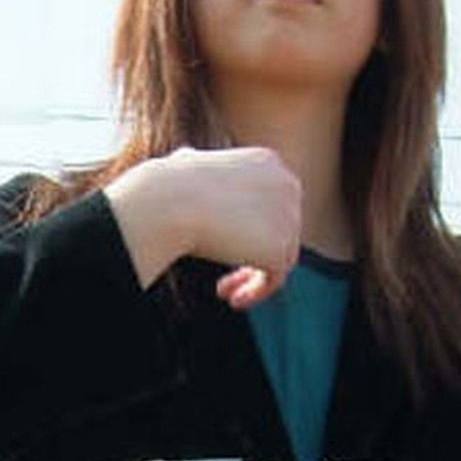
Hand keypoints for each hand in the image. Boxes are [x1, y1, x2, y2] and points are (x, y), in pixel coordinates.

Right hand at [105, 146, 300, 308]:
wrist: (172, 202)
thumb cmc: (170, 184)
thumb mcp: (186, 164)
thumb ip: (198, 165)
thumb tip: (185, 160)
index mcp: (269, 163)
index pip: (273, 205)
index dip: (252, 231)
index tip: (226, 248)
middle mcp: (287, 185)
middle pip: (281, 232)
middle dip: (253, 257)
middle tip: (226, 278)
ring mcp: (290, 217)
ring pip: (280, 259)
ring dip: (251, 279)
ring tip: (225, 293)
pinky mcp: (282, 248)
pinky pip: (275, 280)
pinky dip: (255, 293)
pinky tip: (233, 300)